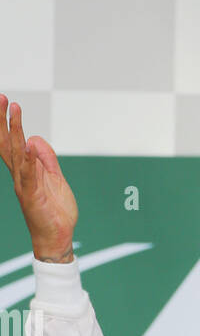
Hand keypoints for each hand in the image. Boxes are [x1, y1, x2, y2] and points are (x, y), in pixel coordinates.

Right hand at [0, 96, 77, 261]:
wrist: (57, 238)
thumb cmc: (55, 211)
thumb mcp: (55, 179)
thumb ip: (46, 160)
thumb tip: (35, 139)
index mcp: (25, 171)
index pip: (13, 142)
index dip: (9, 123)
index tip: (7, 102)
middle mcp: (20, 175)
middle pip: (8, 143)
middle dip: (3, 120)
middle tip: (1, 97)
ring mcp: (25, 185)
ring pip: (16, 154)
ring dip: (15, 131)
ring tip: (14, 109)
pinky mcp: (33, 196)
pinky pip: (30, 175)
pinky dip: (29, 159)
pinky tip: (28, 144)